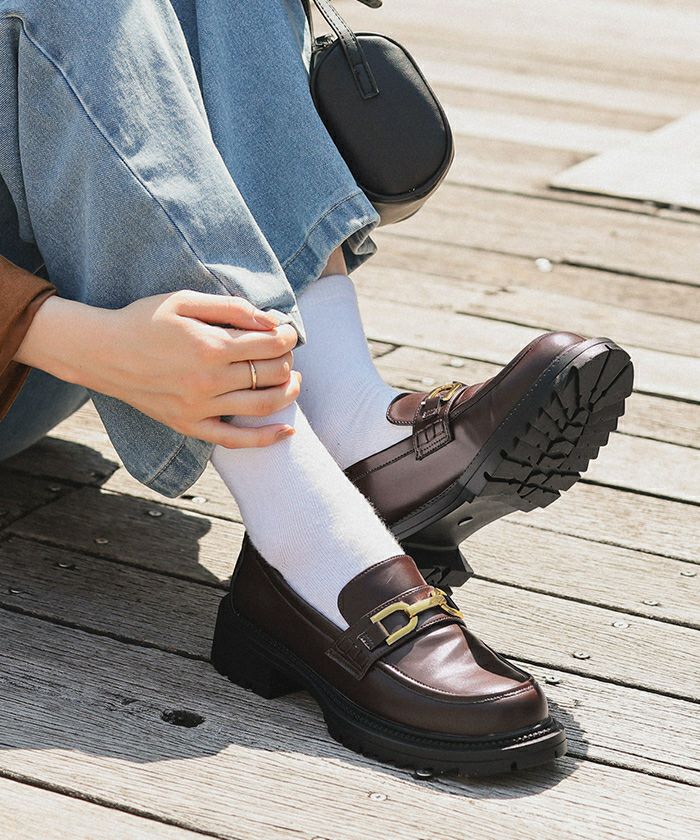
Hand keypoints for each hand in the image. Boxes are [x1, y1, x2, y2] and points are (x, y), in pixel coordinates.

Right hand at [15, 290, 300, 447]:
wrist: (102, 352)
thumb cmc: (144, 320)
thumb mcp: (185, 300)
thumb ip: (231, 308)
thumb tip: (271, 321)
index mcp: (210, 346)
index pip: (270, 345)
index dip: (287, 337)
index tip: (287, 332)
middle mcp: (208, 380)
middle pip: (270, 374)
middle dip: (287, 361)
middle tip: (285, 353)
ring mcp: (199, 407)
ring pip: (261, 405)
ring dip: (287, 393)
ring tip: (294, 381)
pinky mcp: (189, 426)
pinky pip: (234, 439)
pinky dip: (265, 438)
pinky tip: (287, 431)